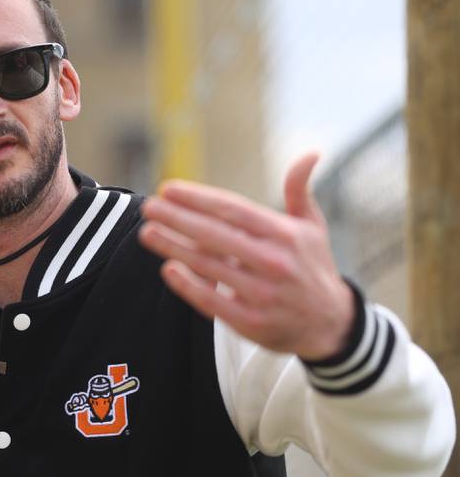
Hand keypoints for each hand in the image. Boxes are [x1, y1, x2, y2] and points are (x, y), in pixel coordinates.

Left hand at [138, 153, 354, 360]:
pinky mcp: (252, 322)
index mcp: (285, 235)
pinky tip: (167, 268)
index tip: (168, 188)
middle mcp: (274, 262)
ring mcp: (262, 294)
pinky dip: (188, 285)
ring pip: (208, 266)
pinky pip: (212, 301)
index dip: (198, 198)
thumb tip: (311, 153)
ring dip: (173, 247)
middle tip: (149, 207)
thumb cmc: (312, 267)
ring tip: (147, 232)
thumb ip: (300, 190)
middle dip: (177, 218)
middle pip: (215, 235)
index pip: (233, 210)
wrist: (331, 325)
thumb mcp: (312, 227)